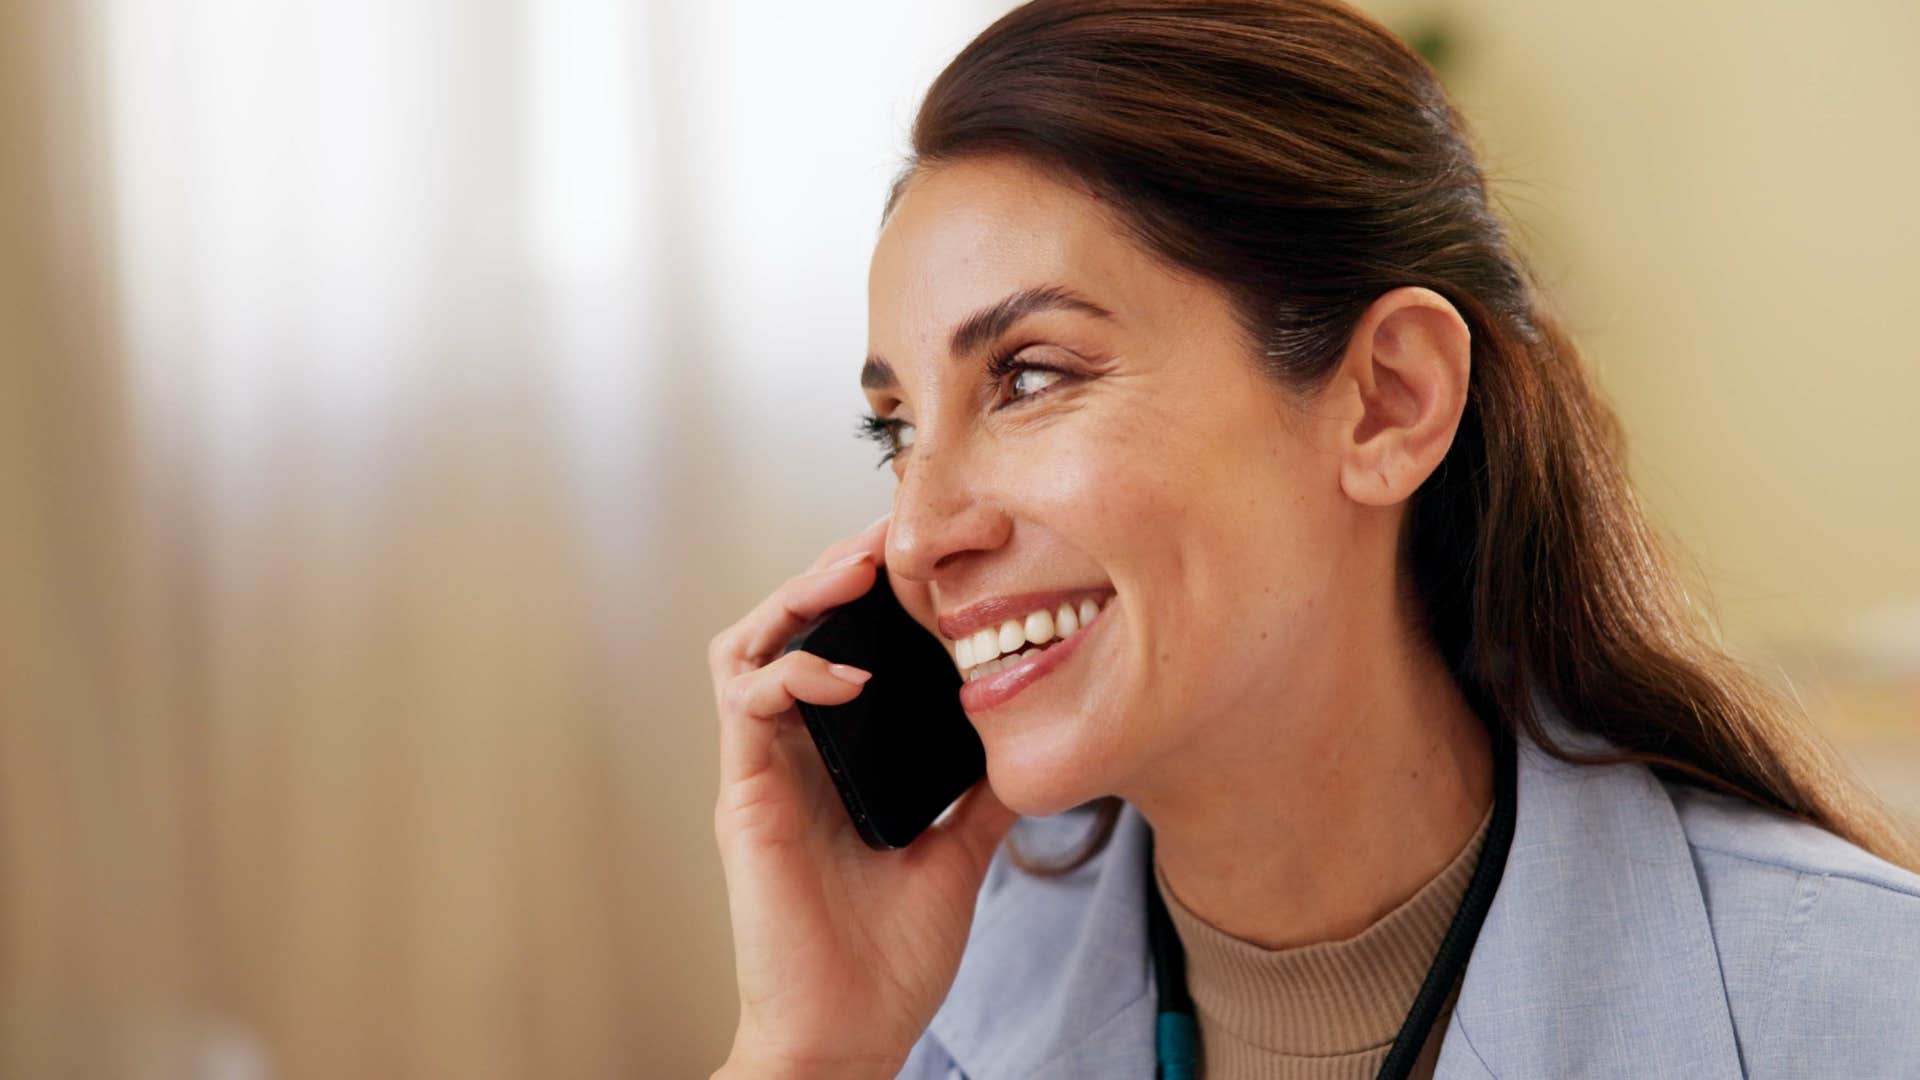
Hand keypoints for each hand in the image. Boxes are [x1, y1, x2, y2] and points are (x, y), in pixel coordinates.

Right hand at [706, 514, 1017, 1077]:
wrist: (848, 1037)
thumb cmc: (886, 962)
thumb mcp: (956, 855)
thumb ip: (978, 796)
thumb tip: (1027, 746)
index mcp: (832, 763)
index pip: (835, 647)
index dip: (869, 595)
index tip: (927, 554)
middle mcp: (790, 756)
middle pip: (786, 626)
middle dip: (832, 569)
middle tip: (890, 534)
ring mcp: (763, 771)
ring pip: (749, 644)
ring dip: (799, 597)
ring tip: (856, 571)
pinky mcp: (745, 795)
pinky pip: (746, 702)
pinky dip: (792, 669)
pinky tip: (846, 672)